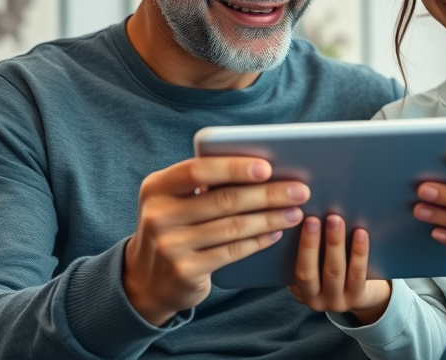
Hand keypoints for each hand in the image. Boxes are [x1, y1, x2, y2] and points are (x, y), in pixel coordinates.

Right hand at [123, 157, 308, 324]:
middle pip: (224, 200)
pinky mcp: (186, 270)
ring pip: (233, 227)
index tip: (267, 167)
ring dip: (270, 218)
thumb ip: (202, 183)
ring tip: (295, 212)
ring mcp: (170, 246)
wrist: (146, 279)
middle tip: (299, 190)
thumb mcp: (174, 200)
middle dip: (267, 194)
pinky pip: (232, 252)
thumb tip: (262, 170)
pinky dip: (258, 241)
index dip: (234, 168)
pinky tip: (276, 233)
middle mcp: (159, 215)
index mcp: (157, 187)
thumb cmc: (173, 227)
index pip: (198, 170)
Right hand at [289, 215, 391, 324]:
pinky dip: (358, 252)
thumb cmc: (331, 271)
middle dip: (310, 244)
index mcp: (299, 290)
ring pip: (334, 272)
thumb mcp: (316, 266)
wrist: (363, 295)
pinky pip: (357, 274)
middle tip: (313, 218)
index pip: (294, 270)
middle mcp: (314, 300)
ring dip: (334, 244)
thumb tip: (305, 214)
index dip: (299, 247)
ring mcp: (337, 301)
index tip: (300, 222)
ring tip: (336, 220)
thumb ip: (310, 251)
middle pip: (309, 272)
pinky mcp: (357, 299)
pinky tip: (360, 233)